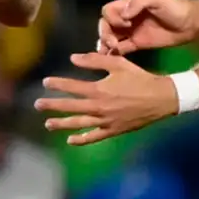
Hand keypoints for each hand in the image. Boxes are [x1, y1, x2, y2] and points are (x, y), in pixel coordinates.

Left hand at [34, 53, 177, 144]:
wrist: (162, 98)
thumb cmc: (139, 78)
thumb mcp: (117, 63)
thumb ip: (94, 60)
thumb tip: (72, 58)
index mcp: (99, 90)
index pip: (72, 87)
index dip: (57, 84)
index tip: (45, 82)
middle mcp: (99, 107)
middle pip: (71, 107)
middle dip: (52, 106)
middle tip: (37, 105)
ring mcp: (106, 121)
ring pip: (79, 123)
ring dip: (62, 124)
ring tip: (47, 124)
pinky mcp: (114, 130)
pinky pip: (95, 137)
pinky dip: (82, 140)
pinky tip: (70, 141)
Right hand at [98, 0, 198, 54]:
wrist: (192, 25)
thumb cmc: (175, 8)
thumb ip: (138, 3)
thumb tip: (123, 15)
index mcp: (128, 5)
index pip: (108, 10)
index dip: (112, 18)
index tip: (125, 24)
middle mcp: (126, 18)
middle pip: (106, 25)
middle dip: (105, 33)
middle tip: (113, 43)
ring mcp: (131, 32)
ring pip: (110, 36)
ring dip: (106, 43)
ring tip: (107, 51)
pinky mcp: (137, 44)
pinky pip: (121, 47)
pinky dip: (113, 52)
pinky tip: (110, 57)